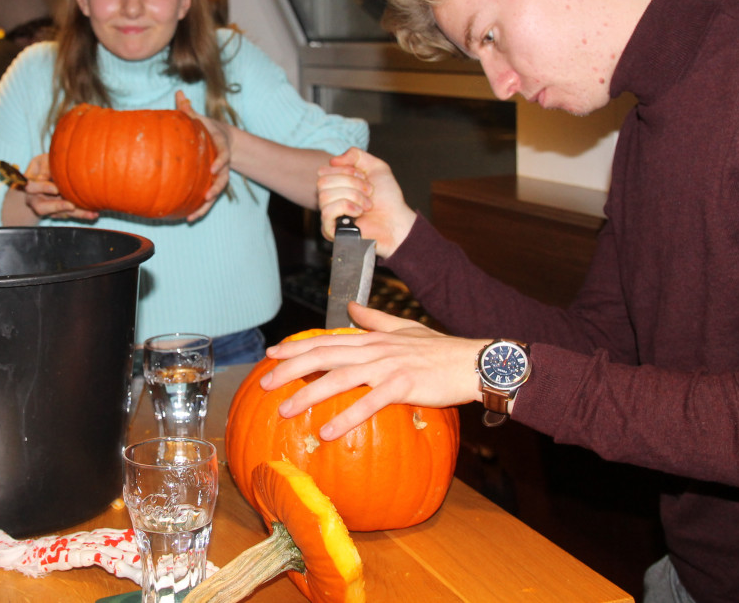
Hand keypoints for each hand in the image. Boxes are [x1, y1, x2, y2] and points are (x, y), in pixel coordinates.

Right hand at [21, 154, 98, 220]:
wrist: (46, 176)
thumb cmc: (44, 166)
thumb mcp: (41, 161)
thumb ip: (44, 167)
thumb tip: (43, 177)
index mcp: (30, 186)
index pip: (32, 188)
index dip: (43, 188)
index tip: (56, 189)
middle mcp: (37, 200)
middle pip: (42, 208)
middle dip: (57, 207)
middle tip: (71, 206)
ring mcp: (48, 208)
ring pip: (60, 214)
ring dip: (75, 214)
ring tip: (91, 213)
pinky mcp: (60, 212)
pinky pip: (70, 214)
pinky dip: (82, 214)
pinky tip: (94, 213)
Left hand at [175, 91, 230, 221]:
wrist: (222, 140)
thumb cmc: (207, 129)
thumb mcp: (200, 119)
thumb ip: (189, 109)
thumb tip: (178, 93)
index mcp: (220, 146)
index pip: (223, 154)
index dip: (221, 161)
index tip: (215, 167)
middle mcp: (222, 164)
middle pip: (223, 178)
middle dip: (216, 188)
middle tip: (208, 196)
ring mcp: (218, 177)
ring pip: (216, 193)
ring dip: (207, 205)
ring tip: (195, 215)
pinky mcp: (211, 185)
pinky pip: (207, 200)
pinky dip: (200, 209)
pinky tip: (188, 218)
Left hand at [260, 302, 487, 440]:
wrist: (472, 361)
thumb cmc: (439, 350)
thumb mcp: (404, 329)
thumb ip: (375, 318)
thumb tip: (352, 306)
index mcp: (371, 339)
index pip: (325, 339)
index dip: (296, 346)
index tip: (271, 354)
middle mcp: (373, 350)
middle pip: (322, 356)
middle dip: (290, 369)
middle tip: (265, 383)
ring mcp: (387, 367)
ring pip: (339, 378)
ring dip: (309, 394)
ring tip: (286, 410)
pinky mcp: (403, 386)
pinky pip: (370, 403)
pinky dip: (348, 417)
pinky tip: (328, 431)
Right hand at [316, 147, 417, 257]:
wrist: (396, 220)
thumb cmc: (387, 198)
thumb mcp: (375, 167)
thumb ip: (355, 155)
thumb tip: (333, 160)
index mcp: (335, 185)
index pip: (323, 170)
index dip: (346, 171)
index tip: (364, 178)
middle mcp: (329, 199)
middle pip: (322, 181)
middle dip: (352, 183)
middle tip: (369, 192)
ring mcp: (328, 216)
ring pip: (324, 195)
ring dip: (353, 196)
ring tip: (367, 205)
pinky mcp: (330, 231)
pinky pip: (327, 212)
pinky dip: (347, 207)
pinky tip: (359, 213)